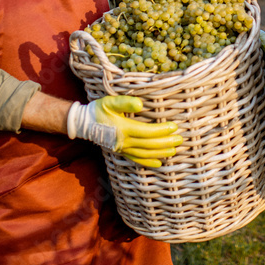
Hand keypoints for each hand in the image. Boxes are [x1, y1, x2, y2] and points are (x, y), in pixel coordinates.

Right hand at [67, 95, 181, 166]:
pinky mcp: (121, 152)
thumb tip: (140, 104)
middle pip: (149, 145)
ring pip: (145, 154)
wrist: (84, 123)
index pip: (147, 132)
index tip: (174, 127)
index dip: (161, 131)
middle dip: (165, 143)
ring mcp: (122, 149)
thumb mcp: (110, 102)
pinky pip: (137, 159)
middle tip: (180, 139)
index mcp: (123, 129)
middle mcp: (124, 142)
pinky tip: (159, 163)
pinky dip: (149, 162)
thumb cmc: (99, 110)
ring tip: (174, 150)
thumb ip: (125, 102)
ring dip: (160, 153)